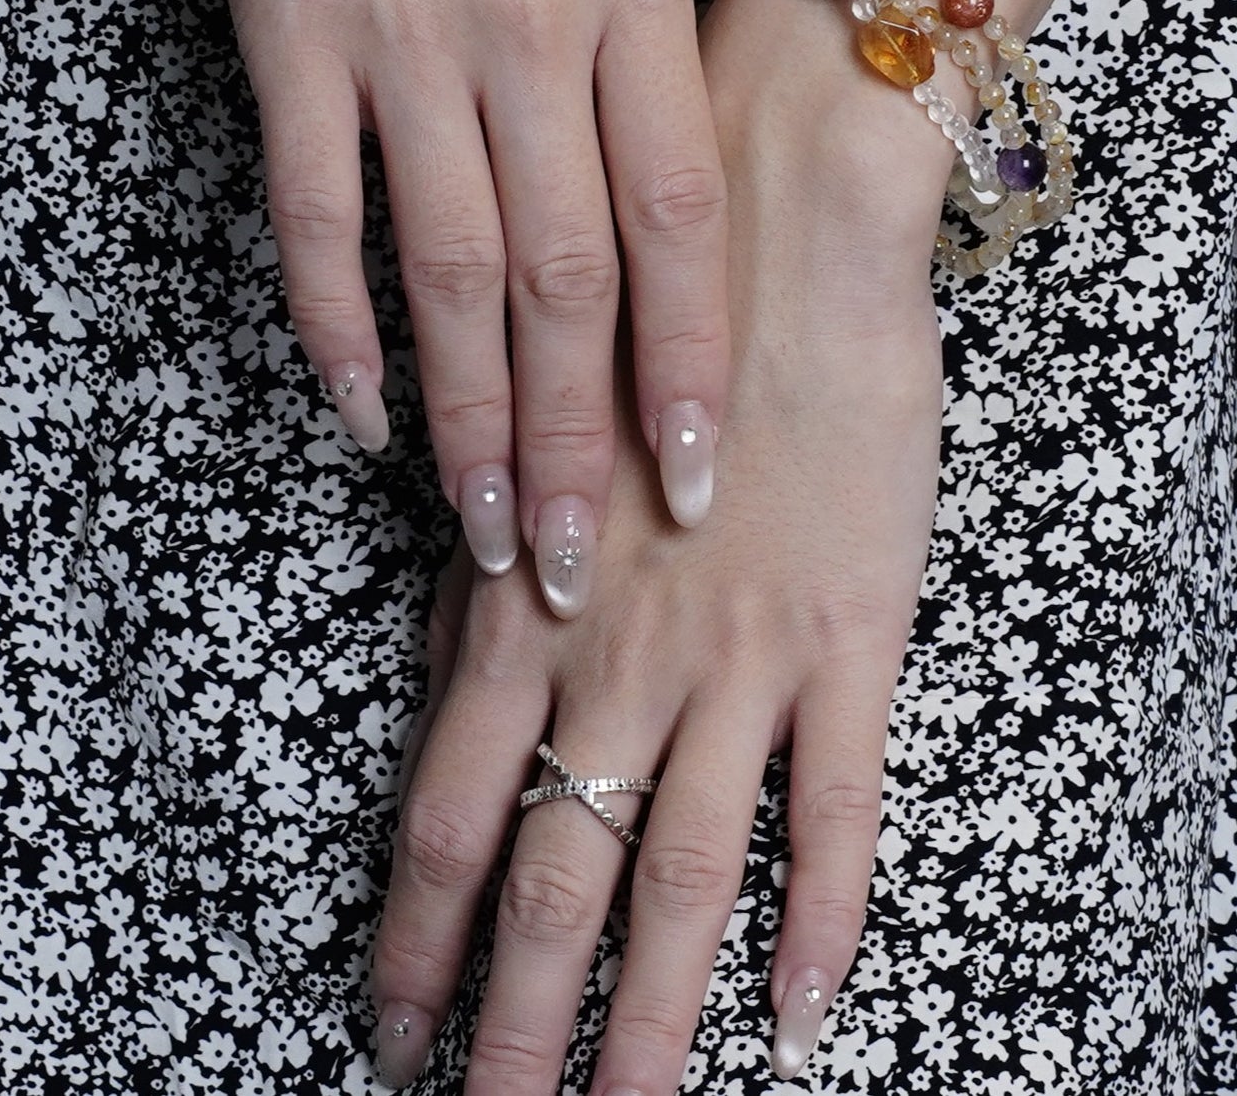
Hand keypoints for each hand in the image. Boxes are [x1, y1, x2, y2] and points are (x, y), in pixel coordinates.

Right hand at [153, 0, 729, 609]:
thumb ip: (658, 32)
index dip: (692, 362)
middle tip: (583, 564)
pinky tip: (360, 419)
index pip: (682, 221)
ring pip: (450, 275)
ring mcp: (405, 43)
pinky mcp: (292, 43)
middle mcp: (531, 35)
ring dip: (471, 421)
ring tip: (486, 535)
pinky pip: (316, 215)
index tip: (698, 474)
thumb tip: (676, 187)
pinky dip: (335, 328)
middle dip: (581, 438)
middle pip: (571, 280)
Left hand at [367, 0, 953, 1089]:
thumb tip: (451, 680)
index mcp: (525, 607)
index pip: (447, 817)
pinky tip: (794, 1012)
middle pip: (550, 880)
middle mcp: (614, 654)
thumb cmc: (644, 313)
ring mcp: (734, 655)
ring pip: (678, 875)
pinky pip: (831, 809)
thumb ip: (494, 570)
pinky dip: (817, 921)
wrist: (780, 221)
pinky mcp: (847, 636)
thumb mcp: (535, 450)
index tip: (389, 1028)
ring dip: (643, 1022)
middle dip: (511, 1025)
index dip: (414, 939)